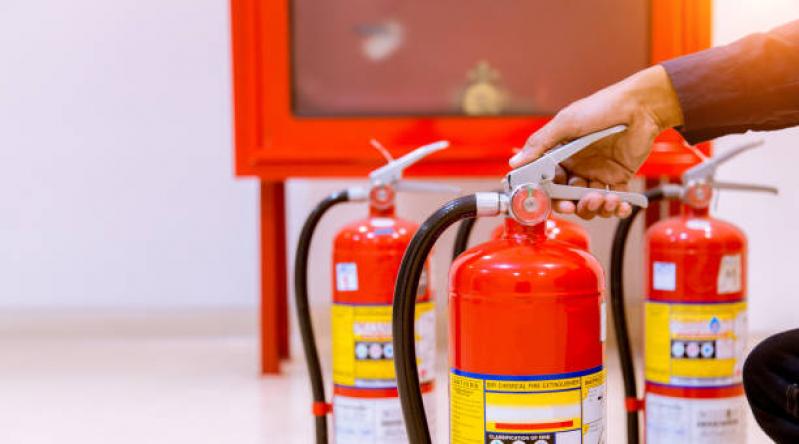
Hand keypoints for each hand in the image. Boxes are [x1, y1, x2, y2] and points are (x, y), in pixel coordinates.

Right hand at [510, 65, 683, 218]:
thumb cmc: (603, 106)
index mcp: (561, 154)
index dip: (548, 196)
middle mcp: (577, 166)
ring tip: (605, 199)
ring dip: (596, 207)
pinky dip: (617, 208)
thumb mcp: (566, 122)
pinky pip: (614, 200)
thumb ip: (540, 143)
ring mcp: (597, 173)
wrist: (641, 105)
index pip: (548, 183)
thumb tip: (516, 162)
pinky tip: (619, 204)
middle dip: (573, 205)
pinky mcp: (618, 177)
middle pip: (568, 197)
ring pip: (590, 202)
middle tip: (577, 204)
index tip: (552, 202)